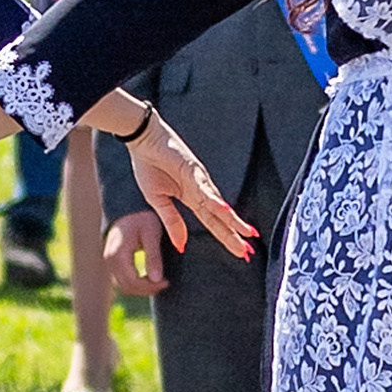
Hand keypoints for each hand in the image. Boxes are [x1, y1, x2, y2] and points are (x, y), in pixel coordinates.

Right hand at [102, 212, 167, 299]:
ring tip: (160, 281)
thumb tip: (157, 280)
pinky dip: (136, 282)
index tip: (167, 282)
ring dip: (141, 287)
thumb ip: (153, 257)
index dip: (150, 286)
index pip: (132, 281)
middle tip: (165, 283)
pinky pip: (122, 279)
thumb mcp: (152, 235)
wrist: (130, 206)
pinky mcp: (111, 261)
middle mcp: (109, 259)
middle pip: (127, 286)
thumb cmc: (143, 218)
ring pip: (123, 285)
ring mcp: (108, 261)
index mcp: (118, 253)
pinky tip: (150, 277)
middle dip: (147, 289)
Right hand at [125, 110, 255, 262]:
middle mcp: (199, 191)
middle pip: (220, 217)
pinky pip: (204, 188)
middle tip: (248, 251)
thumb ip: (171, 221)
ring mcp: (198, 180)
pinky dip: (215, 200)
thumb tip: (181, 245)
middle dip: (234, 234)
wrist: (143, 140)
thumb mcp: (157, 200)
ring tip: (246, 233)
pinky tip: (225, 211)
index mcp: (191, 198)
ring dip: (232, 219)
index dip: (225, 237)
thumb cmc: (149, 165)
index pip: (212, 222)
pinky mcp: (192, 169)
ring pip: (218, 205)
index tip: (239, 250)